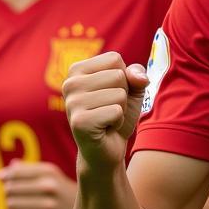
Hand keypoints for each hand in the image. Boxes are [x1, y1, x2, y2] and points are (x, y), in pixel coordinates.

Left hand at [1, 160, 77, 208]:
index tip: (2, 178)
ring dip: (12, 206)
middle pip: (10, 188)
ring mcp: (49, 205)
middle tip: (13, 195)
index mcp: (50, 172)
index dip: (5, 176)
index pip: (15, 172)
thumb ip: (28, 170)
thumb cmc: (63, 191)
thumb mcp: (52, 175)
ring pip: (12, 204)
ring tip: (19, 206)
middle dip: (8, 192)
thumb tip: (4, 171)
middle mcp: (50, 186)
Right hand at [63, 52, 147, 171]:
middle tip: (109, 109)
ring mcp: (72, 103)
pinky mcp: (80, 122)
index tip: (111, 94)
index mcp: (77, 70)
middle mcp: (69, 83)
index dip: (123, 78)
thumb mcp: (131, 89)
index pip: (115, 59)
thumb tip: (138, 77)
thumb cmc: (116, 114)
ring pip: (119, 94)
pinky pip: (116, 112)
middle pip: (118, 75)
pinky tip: (105, 129)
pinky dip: (118, 122)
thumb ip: (136, 74)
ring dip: (121, 110)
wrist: (108, 149)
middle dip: (123, 95)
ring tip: (107, 119)